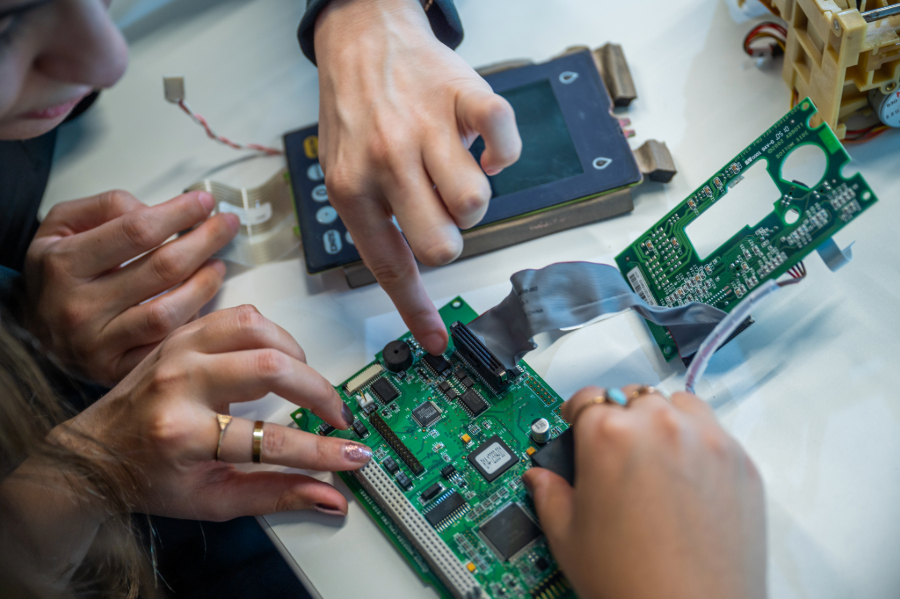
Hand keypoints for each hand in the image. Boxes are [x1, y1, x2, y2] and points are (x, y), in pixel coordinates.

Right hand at [21, 189, 238, 385]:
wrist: (34, 328)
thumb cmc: (58, 272)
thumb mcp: (63, 225)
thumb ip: (107, 207)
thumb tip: (156, 210)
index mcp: (64, 263)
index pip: (136, 231)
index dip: (178, 213)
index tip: (204, 202)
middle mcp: (78, 307)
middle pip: (162, 269)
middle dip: (205, 241)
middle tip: (226, 225)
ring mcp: (97, 343)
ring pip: (169, 312)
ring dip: (205, 284)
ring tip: (217, 264)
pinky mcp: (114, 370)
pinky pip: (166, 345)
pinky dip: (191, 322)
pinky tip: (201, 302)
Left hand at [61, 305, 367, 519]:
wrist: (95, 455)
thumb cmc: (148, 476)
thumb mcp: (212, 501)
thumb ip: (276, 497)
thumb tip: (329, 498)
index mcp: (183, 434)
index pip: (271, 441)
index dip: (322, 450)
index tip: (352, 453)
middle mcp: (179, 384)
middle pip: (270, 369)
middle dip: (319, 392)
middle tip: (335, 413)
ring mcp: (179, 352)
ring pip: (257, 329)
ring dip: (295, 353)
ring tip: (304, 381)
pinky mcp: (182, 335)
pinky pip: (237, 315)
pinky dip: (268, 332)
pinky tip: (275, 356)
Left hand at [314, 0, 521, 353]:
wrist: (362, 33)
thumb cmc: (354, 106)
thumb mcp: (341, 168)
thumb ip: (372, 221)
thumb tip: (411, 279)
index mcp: (352, 186)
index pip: (390, 265)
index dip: (417, 309)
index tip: (436, 340)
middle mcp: (388, 159)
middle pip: (443, 243)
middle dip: (448, 239)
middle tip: (437, 214)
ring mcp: (428, 127)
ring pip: (476, 203)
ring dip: (472, 198)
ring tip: (452, 171)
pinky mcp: (465, 96)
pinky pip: (505, 145)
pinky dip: (502, 154)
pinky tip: (480, 146)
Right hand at [523, 386, 766, 598]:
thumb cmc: (633, 583)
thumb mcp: (568, 538)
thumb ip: (549, 494)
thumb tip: (541, 479)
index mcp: (610, 436)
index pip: (587, 398)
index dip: (577, 416)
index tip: (579, 427)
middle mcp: (661, 427)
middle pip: (632, 399)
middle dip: (620, 421)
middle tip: (615, 459)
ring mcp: (708, 441)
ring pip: (678, 406)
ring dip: (662, 422)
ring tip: (653, 463)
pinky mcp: (742, 463)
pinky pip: (714, 433)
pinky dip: (698, 445)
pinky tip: (685, 482)